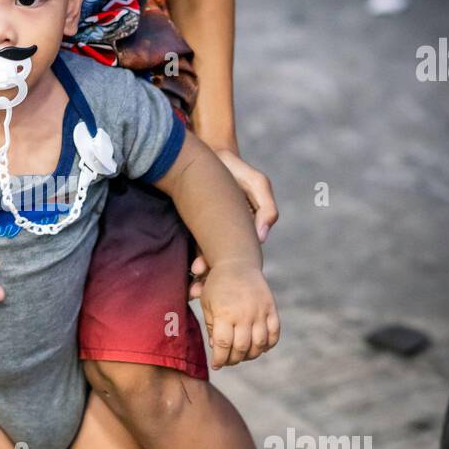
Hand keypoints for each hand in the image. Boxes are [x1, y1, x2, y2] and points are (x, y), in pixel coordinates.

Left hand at [189, 149, 277, 298]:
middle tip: (197, 292)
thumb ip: (266, 208)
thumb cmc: (237, 170)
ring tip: (190, 288)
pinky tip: (183, 273)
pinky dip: (190, 261)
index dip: (228, 271)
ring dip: (199, 276)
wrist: (211, 156)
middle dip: (210, 280)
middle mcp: (230, 237)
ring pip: (207, 261)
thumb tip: (261, 237)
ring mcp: (213, 234)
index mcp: (247, 231)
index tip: (216, 277)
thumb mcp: (257, 184)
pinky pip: (194, 248)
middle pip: (222, 265)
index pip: (241, 258)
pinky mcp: (197, 228)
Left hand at [199, 260, 279, 368]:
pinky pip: (274, 333)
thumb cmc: (218, 286)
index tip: (217, 365)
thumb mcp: (207, 304)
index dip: (220, 359)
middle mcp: (244, 314)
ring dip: (251, 355)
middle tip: (228, 361)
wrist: (237, 263)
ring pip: (259, 344)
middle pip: (241, 347)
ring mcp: (260, 311)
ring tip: (243, 354)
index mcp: (224, 313)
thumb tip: (218, 349)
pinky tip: (261, 347)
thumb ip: (211, 328)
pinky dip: (269, 344)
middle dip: (233, 360)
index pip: (223, 345)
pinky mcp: (271, 308)